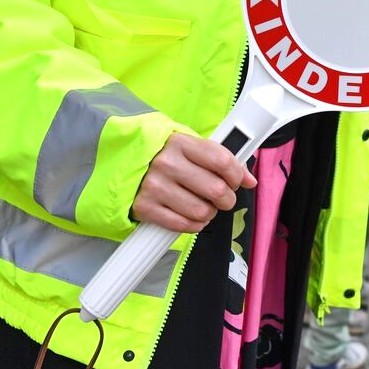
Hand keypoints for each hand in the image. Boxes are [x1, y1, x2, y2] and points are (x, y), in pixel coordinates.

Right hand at [131, 133, 256, 232]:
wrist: (118, 164)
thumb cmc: (162, 156)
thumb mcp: (189, 148)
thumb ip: (220, 160)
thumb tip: (250, 180)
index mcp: (180, 143)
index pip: (222, 161)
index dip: (237, 175)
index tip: (236, 180)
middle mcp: (166, 163)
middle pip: (216, 189)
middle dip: (227, 198)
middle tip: (223, 198)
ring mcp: (154, 186)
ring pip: (202, 211)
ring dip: (210, 213)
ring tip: (204, 206)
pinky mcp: (144, 207)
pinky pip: (183, 225)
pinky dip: (195, 225)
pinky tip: (192, 216)